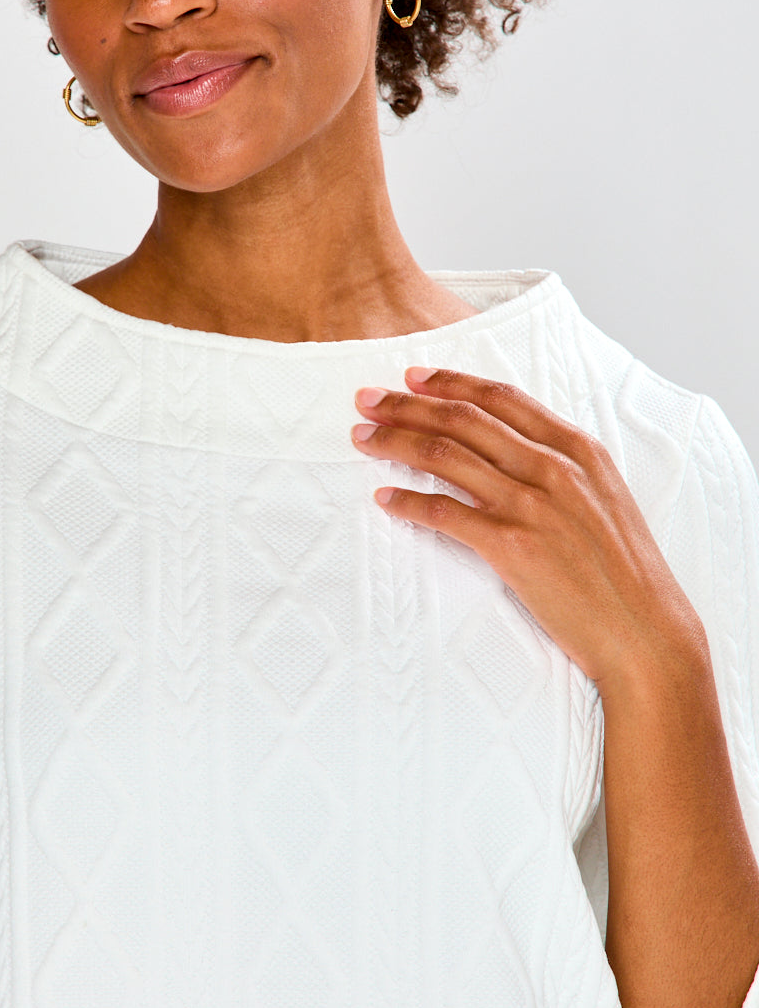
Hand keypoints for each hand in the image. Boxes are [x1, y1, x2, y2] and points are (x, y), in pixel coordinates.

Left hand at [350, 368, 707, 692]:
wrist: (644, 631)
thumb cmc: (623, 572)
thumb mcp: (603, 499)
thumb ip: (561, 467)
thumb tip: (510, 448)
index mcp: (578, 449)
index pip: (500, 398)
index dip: (450, 383)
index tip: (413, 376)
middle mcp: (554, 468)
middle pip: (463, 420)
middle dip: (407, 405)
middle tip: (368, 399)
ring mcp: (532, 506)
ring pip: (446, 457)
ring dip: (395, 443)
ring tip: (363, 439)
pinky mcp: (513, 548)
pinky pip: (445, 514)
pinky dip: (408, 503)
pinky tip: (386, 499)